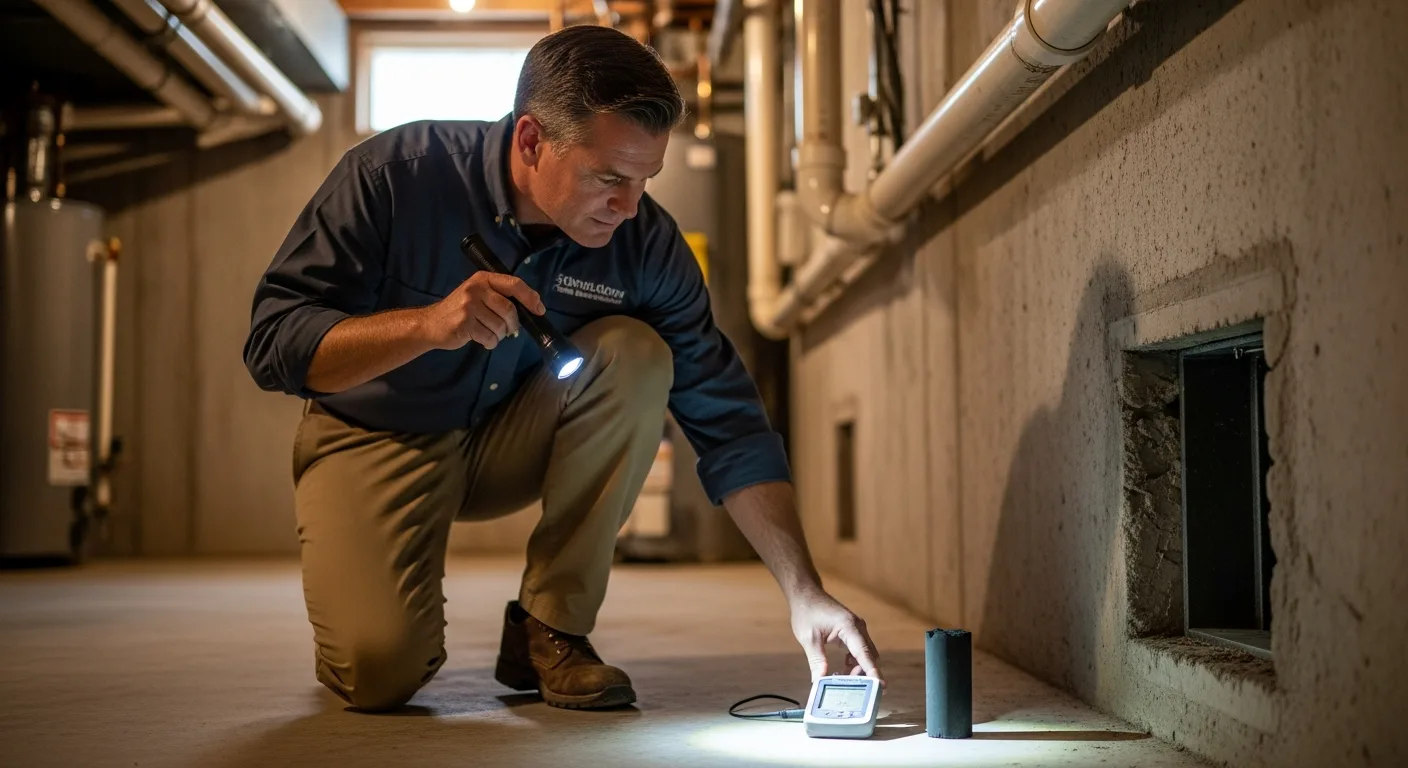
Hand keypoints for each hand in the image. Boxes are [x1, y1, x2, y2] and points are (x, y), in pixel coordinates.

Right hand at [420, 272, 545, 349]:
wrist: (431, 324)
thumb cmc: (459, 310)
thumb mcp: (478, 295)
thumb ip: (499, 297)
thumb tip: (532, 307)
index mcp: (483, 279)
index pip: (514, 284)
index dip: (530, 297)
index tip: (540, 310)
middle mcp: (476, 289)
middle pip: (509, 309)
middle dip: (513, 324)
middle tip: (508, 330)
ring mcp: (469, 306)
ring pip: (500, 326)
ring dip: (500, 335)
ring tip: (489, 333)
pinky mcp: (464, 324)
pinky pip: (489, 337)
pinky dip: (490, 343)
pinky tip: (482, 339)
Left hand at [790, 589, 883, 683]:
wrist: (806, 595)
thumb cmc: (806, 612)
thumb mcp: (808, 638)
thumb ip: (817, 661)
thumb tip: (820, 682)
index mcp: (849, 626)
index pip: (864, 653)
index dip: (873, 671)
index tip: (882, 686)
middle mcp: (858, 627)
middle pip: (869, 655)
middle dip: (864, 673)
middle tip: (851, 688)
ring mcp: (857, 628)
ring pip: (866, 654)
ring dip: (859, 669)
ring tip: (843, 678)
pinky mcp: (853, 631)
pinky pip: (860, 650)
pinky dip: (855, 662)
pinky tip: (843, 668)